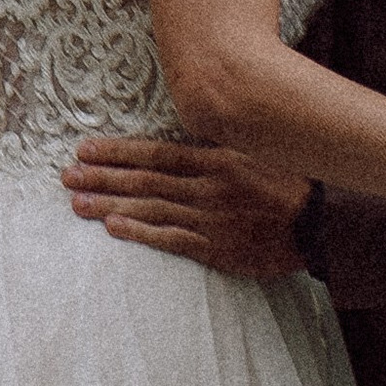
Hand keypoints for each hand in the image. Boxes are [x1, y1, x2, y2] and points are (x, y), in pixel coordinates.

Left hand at [67, 137, 310, 277]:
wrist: (319, 225)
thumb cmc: (286, 185)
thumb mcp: (254, 153)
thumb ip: (217, 148)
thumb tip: (184, 137)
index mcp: (216, 160)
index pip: (156, 154)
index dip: (118, 151)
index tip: (85, 148)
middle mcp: (207, 187)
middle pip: (145, 181)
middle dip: (102, 177)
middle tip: (66, 175)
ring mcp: (210, 218)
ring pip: (151, 209)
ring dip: (111, 204)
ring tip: (77, 202)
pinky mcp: (216, 248)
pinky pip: (171, 239)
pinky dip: (141, 232)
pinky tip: (113, 227)